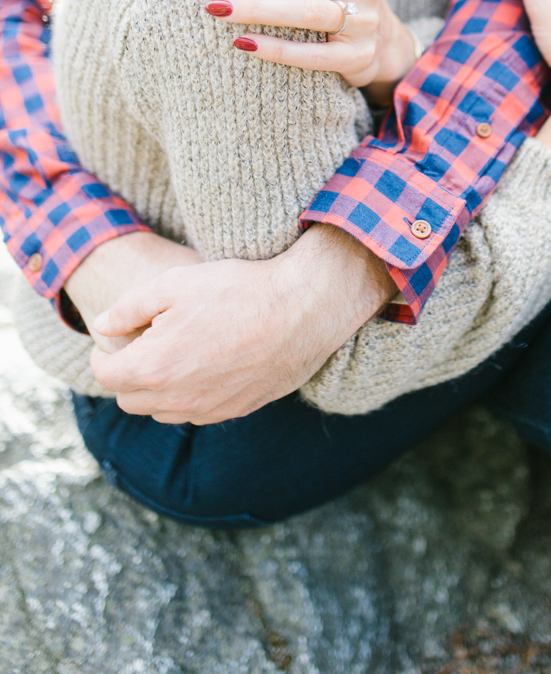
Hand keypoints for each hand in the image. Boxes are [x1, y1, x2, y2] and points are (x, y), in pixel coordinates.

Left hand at [89, 225, 395, 423]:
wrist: (303, 308)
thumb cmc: (238, 289)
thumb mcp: (175, 283)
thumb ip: (128, 307)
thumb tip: (102, 325)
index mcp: (155, 366)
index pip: (106, 376)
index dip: (103, 355)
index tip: (113, 340)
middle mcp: (178, 398)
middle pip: (130, 400)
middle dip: (128, 374)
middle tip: (143, 344)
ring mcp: (209, 409)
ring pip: (162, 412)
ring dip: (158, 389)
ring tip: (176, 353)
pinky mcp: (237, 410)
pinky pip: (197, 413)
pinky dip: (189, 395)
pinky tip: (206, 363)